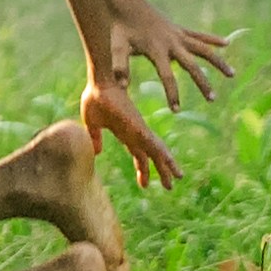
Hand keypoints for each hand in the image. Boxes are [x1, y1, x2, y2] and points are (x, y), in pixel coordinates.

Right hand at [81, 76, 180, 192]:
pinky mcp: (139, 127)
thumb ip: (95, 137)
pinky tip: (170, 163)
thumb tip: (96, 152)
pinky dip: (163, 154)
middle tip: (169, 187)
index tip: (146, 185)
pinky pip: (153, 143)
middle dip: (160, 171)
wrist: (99, 83)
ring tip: (178, 178)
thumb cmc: (95, 97)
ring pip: (158, 151)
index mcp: (125, 133)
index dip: (143, 169)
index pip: (138, 154)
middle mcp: (136, 133)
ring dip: (168, 165)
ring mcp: (139, 130)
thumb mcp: (92, 123)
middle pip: (152, 156)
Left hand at [102, 0, 235, 113]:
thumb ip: (120, 65)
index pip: (167, 76)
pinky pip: (200, 35)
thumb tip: (123, 86)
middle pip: (191, 66)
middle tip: (212, 99)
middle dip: (202, 83)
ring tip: (232, 74)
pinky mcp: (180, 29)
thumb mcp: (117, 46)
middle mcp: (172, 43)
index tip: (176, 110)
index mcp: (156, 51)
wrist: (128, 3)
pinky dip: (213, 39)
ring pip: (203, 49)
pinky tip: (227, 44)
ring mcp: (178, 35)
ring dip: (218, 62)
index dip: (172, 94)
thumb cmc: (122, 28)